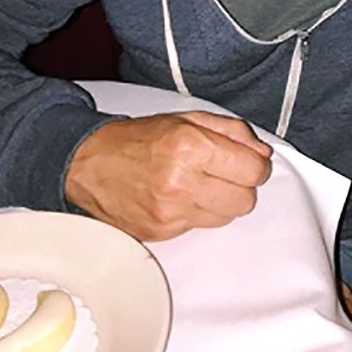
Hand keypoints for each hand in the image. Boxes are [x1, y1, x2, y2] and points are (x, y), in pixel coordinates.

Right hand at [65, 111, 272, 240]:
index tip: (253, 163)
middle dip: (243, 186)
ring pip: (226, 217)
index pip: (252, 171)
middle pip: (245, 200)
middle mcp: (181, 182)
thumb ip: (233, 132)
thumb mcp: (188, 118)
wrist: (89, 164)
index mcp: (190, 146)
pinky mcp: (161, 233)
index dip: (258, 167)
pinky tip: (181, 195)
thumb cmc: (138, 139)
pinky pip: (200, 226)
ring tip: (201, 183)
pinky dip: (199, 212)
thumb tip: (262, 153)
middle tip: (228, 173)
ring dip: (222, 201)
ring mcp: (170, 212)